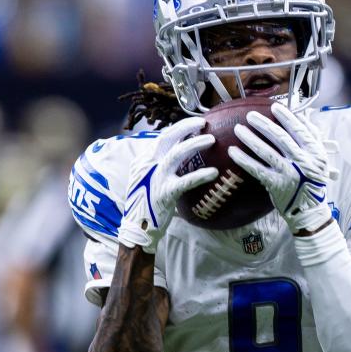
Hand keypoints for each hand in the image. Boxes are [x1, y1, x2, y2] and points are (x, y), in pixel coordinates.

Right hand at [118, 117, 217, 252]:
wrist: (136, 229)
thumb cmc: (146, 205)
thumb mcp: (147, 180)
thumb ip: (159, 167)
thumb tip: (179, 155)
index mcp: (144, 160)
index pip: (162, 137)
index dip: (179, 128)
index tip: (195, 124)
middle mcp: (148, 165)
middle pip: (167, 137)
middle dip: (185, 126)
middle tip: (203, 122)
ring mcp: (155, 178)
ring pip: (176, 154)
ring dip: (194, 144)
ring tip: (211, 139)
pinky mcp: (164, 193)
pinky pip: (185, 181)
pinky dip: (200, 175)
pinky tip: (213, 172)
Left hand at [228, 103, 337, 232]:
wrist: (309, 211)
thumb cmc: (313, 182)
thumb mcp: (320, 159)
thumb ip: (313, 138)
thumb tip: (302, 116)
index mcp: (315, 153)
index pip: (299, 130)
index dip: (286, 117)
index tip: (274, 107)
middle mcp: (302, 162)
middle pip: (280, 138)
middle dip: (263, 124)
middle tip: (250, 115)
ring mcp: (288, 174)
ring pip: (266, 151)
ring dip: (250, 138)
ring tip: (237, 129)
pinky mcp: (275, 185)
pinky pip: (256, 169)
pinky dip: (244, 159)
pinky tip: (233, 151)